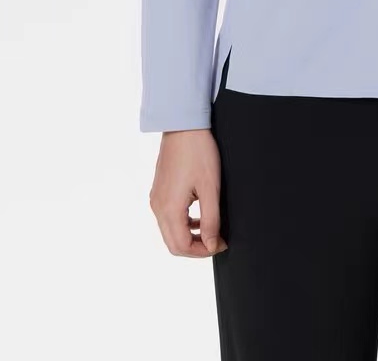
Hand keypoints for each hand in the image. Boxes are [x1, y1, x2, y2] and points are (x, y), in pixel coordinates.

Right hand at [149, 128, 226, 257]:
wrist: (183, 125)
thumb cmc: (199, 152)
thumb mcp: (210, 187)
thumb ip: (211, 220)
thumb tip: (211, 245)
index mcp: (169, 209)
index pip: (181, 247)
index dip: (203, 252)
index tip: (221, 243)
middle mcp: (157, 207)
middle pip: (173, 244)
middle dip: (195, 248)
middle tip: (216, 240)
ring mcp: (156, 199)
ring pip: (169, 232)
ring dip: (189, 236)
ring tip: (211, 228)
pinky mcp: (158, 191)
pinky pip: (168, 217)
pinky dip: (183, 223)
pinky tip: (199, 214)